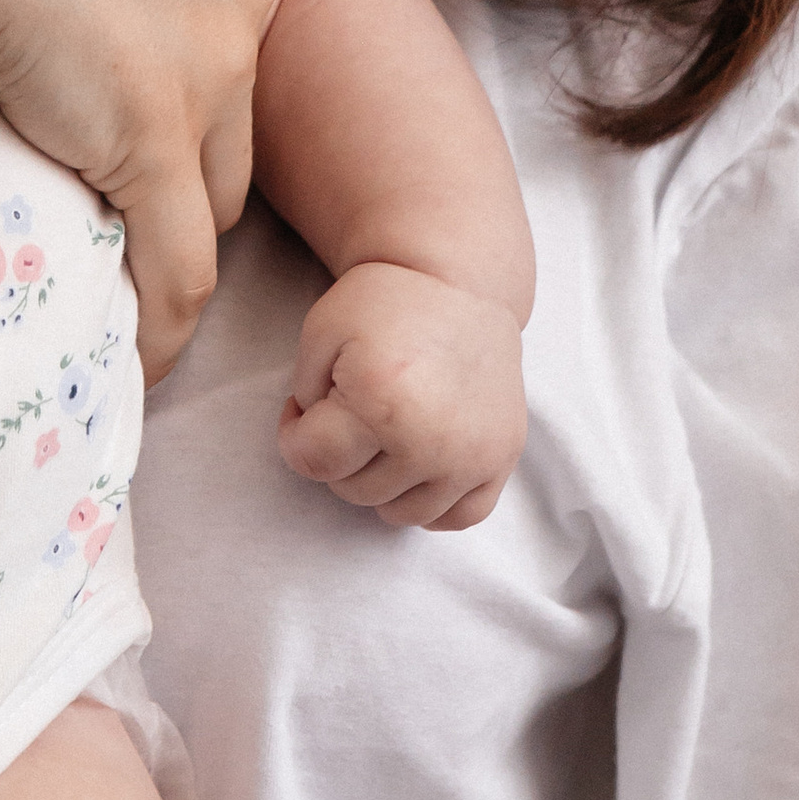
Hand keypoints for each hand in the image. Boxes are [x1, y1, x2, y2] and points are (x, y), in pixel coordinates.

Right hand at [0, 0, 274, 378]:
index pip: (213, 11)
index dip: (175, 58)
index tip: (122, 92)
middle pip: (227, 107)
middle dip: (186, 155)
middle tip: (117, 196)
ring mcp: (194, 73)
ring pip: (208, 189)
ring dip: (172, 237)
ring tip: (121, 283)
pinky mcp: (144, 148)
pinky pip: (172, 264)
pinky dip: (158, 316)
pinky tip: (132, 355)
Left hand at [278, 264, 528, 528]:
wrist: (460, 282)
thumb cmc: (385, 303)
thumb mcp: (320, 330)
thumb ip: (301, 398)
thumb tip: (315, 450)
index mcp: (382, 400)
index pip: (314, 462)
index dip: (295, 434)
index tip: (304, 408)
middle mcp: (432, 438)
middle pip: (354, 492)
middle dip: (340, 454)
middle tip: (351, 409)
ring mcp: (473, 454)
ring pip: (402, 514)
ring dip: (382, 482)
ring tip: (383, 432)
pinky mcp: (503, 457)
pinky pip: (459, 517)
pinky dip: (433, 502)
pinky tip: (418, 465)